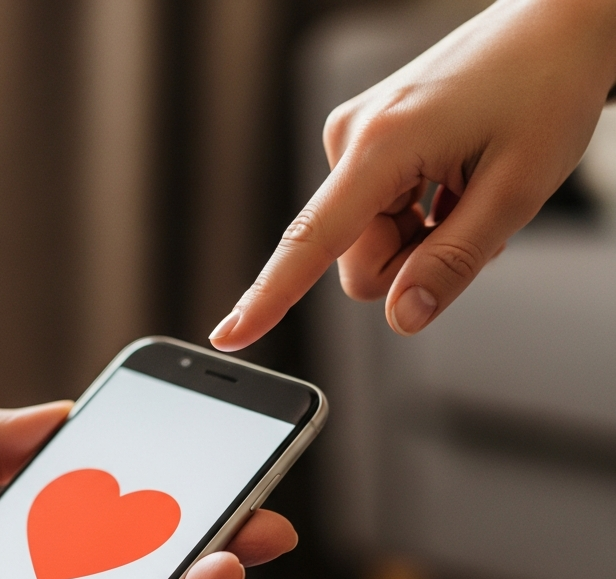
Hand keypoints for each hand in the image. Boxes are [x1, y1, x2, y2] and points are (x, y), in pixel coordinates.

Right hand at [208, 0, 615, 348]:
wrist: (559, 23)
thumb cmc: (547, 86)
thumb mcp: (518, 189)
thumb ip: (453, 262)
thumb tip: (402, 317)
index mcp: (381, 145)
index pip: (311, 241)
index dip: (269, 297)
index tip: (229, 336)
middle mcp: (350, 138)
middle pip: (352, 262)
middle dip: (408, 262)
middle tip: (466, 218)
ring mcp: (352, 138)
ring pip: (364, 247)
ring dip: (418, 240)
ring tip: (463, 193)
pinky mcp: (362, 143)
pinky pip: (373, 219)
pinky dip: (416, 218)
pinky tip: (450, 184)